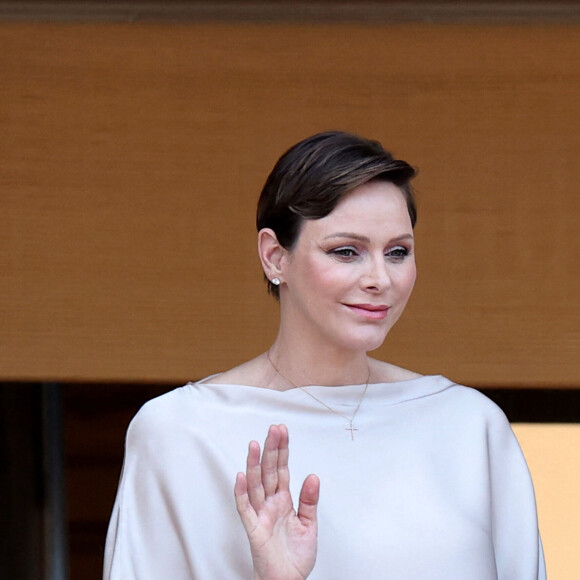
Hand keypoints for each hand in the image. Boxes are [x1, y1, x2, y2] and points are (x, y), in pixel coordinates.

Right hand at [234, 424, 319, 579]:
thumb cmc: (294, 557)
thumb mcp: (309, 525)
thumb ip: (309, 500)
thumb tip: (313, 476)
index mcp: (283, 500)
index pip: (282, 469)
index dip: (282, 450)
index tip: (282, 432)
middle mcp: (270, 503)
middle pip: (269, 471)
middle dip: (271, 449)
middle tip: (273, 429)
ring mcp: (261, 514)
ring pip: (255, 484)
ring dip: (255, 464)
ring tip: (256, 445)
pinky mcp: (254, 528)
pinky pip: (245, 508)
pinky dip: (241, 492)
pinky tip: (241, 476)